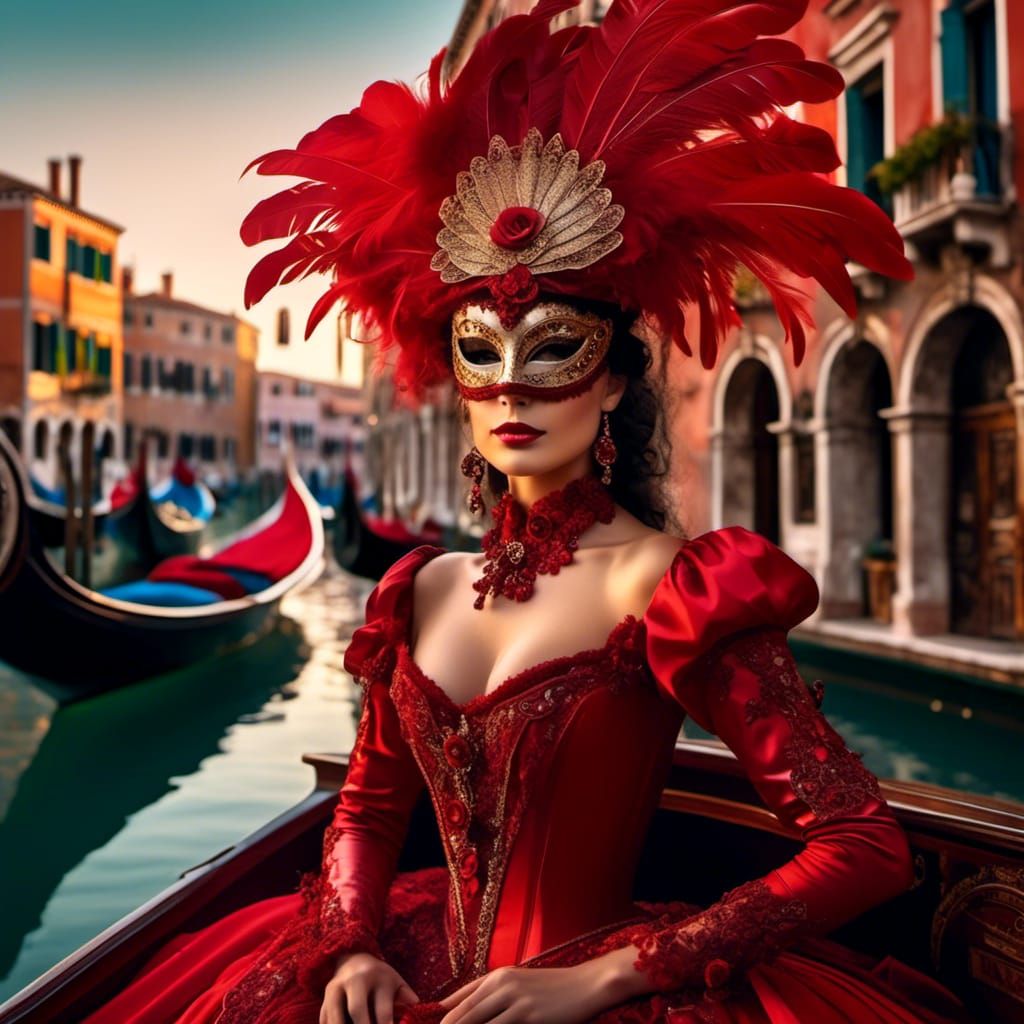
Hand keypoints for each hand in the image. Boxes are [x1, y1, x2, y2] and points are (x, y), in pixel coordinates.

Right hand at [320, 951, 418, 1023]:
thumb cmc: (379, 978)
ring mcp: (335, 989)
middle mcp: (355, 980)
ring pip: (335, 1017)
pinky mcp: (324, 1000)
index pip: (383, 1008)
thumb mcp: (395, 982)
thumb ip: (405, 998)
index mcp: (377, 976)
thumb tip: (416, 1010)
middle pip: (357, 1009)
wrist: (353, 960)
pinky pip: (325, 1021)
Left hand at [437, 954, 636, 1023]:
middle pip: (461, 1016)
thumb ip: (494, 996)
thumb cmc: (553, 988)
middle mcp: (501, 985)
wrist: (586, 984)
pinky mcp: (529, 1016)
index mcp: (496, 977)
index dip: (439, 1020)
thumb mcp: (520, 983)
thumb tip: (466, 1012)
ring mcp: (514, 1001)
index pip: (457, 1001)